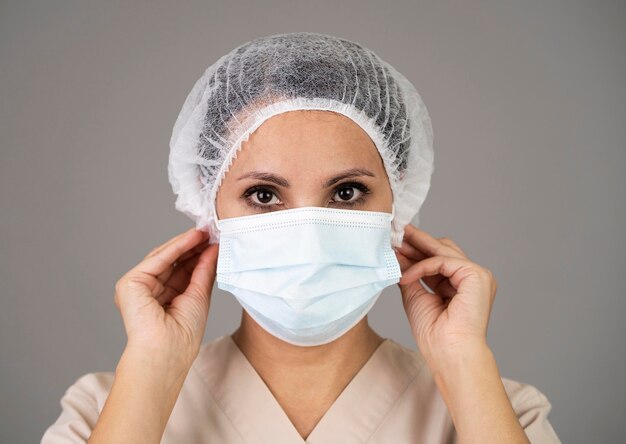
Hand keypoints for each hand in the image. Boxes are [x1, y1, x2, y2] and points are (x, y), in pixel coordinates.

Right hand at [114, 227, 218, 367]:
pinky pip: (157, 260)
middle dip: (192, 246)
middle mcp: (148, 291)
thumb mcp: (199, 296)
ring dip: (185, 243)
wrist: (167, 352)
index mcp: (163, 298)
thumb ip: (204, 270)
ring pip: (164, 258)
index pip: (181, 270)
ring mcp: (137, 287)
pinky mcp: (129, 284)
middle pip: (172, 262)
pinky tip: (193, 239)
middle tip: (210, 232)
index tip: (214, 241)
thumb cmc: (183, 336)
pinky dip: (176, 248)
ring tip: (205, 232)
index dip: (197, 254)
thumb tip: (213, 249)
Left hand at [393, 224, 497, 365]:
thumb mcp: (415, 296)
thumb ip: (410, 275)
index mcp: (459, 284)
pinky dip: (422, 266)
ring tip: (396, 241)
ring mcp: (477, 275)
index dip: (416, 250)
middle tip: (396, 232)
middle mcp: (471, 278)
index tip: (396, 241)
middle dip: (416, 242)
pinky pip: (443, 261)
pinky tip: (406, 274)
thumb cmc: (435, 335)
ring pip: (443, 250)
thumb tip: (397, 255)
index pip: (438, 259)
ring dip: (417, 246)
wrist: (449, 354)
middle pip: (442, 249)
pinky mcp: (476, 275)